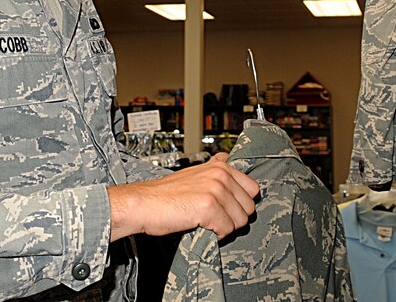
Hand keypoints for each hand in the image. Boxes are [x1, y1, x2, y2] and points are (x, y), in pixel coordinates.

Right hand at [108, 154, 258, 241]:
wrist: (142, 204)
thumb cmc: (165, 193)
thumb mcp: (195, 173)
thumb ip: (215, 169)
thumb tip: (227, 160)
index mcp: (220, 166)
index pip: (253, 189)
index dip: (241, 203)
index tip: (228, 209)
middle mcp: (221, 175)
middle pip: (249, 207)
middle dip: (235, 218)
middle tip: (215, 219)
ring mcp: (216, 190)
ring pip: (241, 220)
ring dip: (226, 227)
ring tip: (207, 223)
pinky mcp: (208, 207)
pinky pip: (227, 230)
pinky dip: (217, 236)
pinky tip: (202, 228)